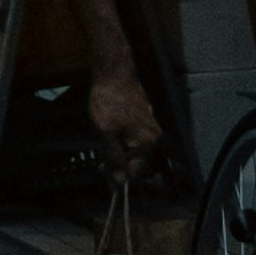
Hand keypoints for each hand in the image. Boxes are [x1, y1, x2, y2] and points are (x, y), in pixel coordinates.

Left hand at [84, 58, 165, 177]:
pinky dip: (123, 146)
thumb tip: (119, 182)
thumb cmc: (109, 99)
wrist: (114, 73)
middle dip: (120, 168)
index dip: (120, 178)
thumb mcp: (105, 132)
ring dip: (121, 157)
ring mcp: (151, 132)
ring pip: (136, 156)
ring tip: (105, 148)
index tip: (105, 175)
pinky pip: (136, 144)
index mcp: (146, 144)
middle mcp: (153, 140)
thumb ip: (113, 158)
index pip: (136, 174)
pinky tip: (111, 139)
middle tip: (102, 163)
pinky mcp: (145, 125)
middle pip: (138, 167)